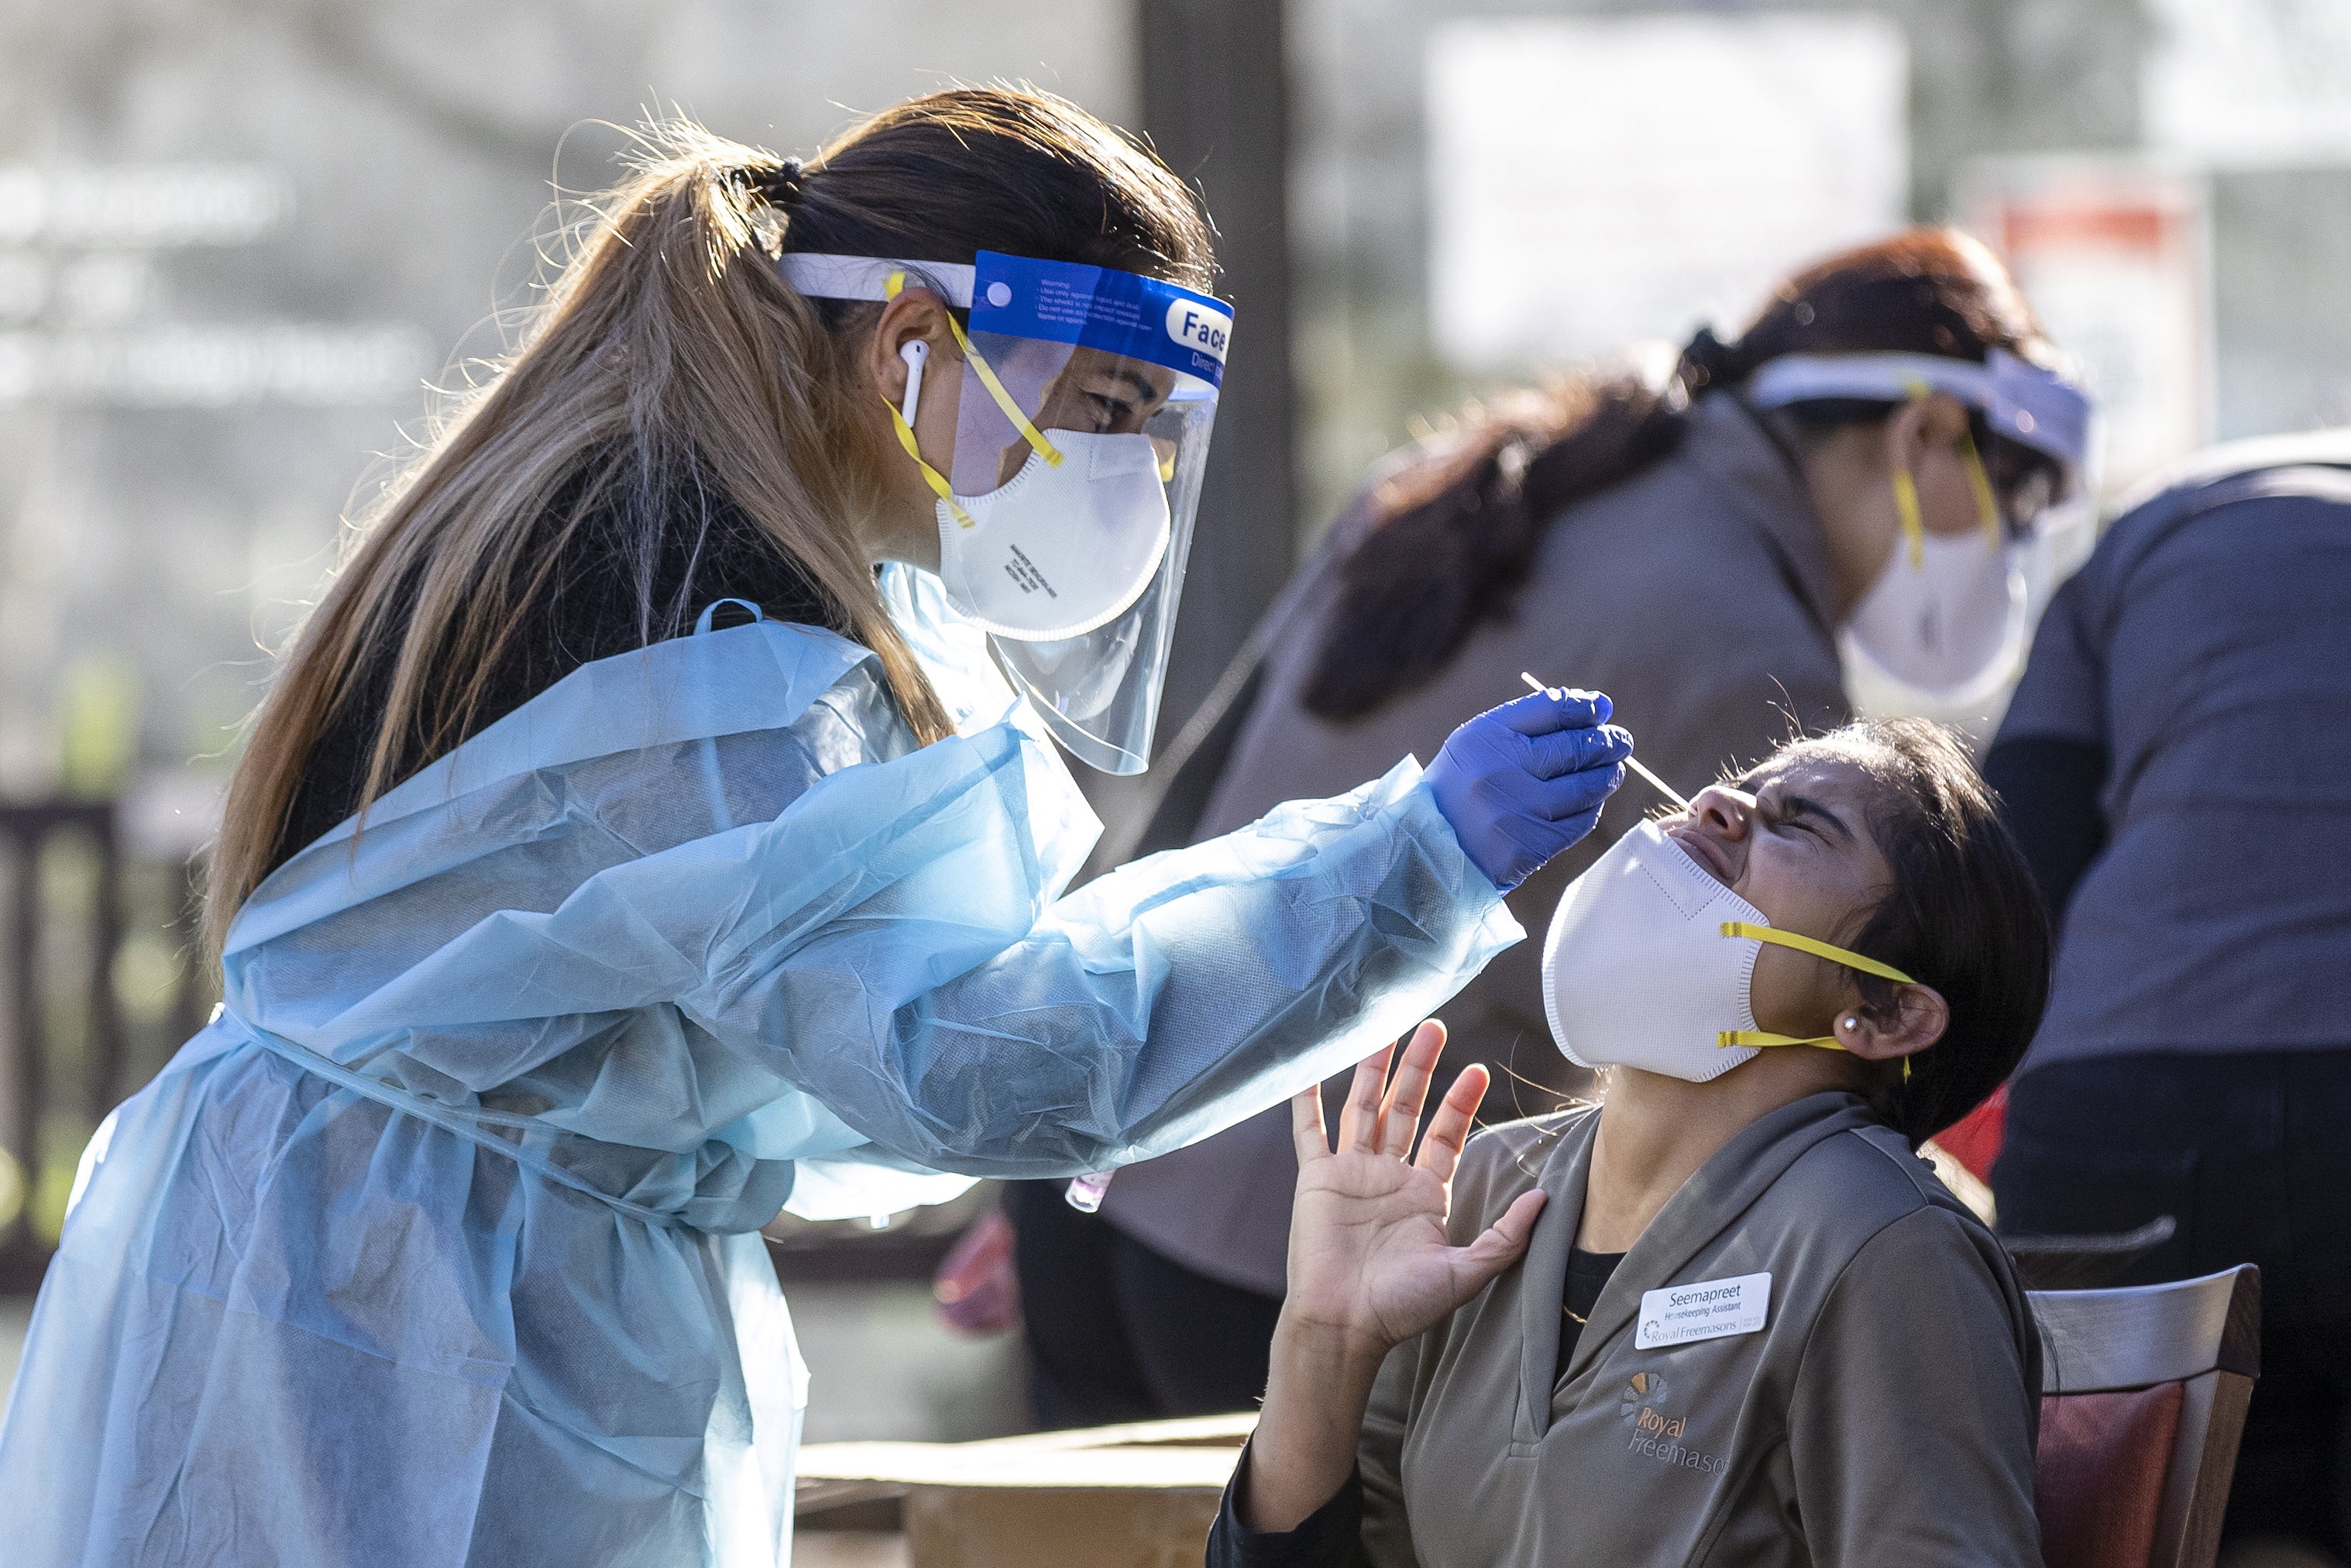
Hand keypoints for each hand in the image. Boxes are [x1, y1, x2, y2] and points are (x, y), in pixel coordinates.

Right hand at [1283, 1020, 1548, 1358]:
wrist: (1345, 1325)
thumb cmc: (1402, 1307)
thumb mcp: (1466, 1272)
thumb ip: (1505, 1235)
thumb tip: (1544, 1199)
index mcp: (1423, 1194)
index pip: (1445, 1134)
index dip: (1460, 1102)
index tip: (1477, 1069)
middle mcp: (1387, 1176)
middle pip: (1406, 1108)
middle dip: (1420, 1068)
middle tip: (1433, 1027)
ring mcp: (1350, 1173)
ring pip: (1363, 1107)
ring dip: (1374, 1069)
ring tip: (1386, 1028)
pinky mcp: (1317, 1179)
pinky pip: (1310, 1130)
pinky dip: (1307, 1099)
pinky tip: (1307, 1066)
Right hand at [1423, 686, 1630, 889]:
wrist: (1428, 849)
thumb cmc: (1463, 787)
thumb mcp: (1480, 743)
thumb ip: (1535, 720)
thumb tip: (1600, 707)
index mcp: (1485, 736)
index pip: (1552, 709)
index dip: (1585, 708)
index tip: (1601, 710)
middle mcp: (1499, 770)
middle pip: (1574, 748)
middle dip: (1607, 742)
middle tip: (1620, 741)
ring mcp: (1515, 811)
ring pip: (1584, 787)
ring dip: (1607, 775)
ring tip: (1612, 770)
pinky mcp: (1529, 847)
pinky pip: (1579, 822)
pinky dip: (1591, 808)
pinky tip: (1589, 802)